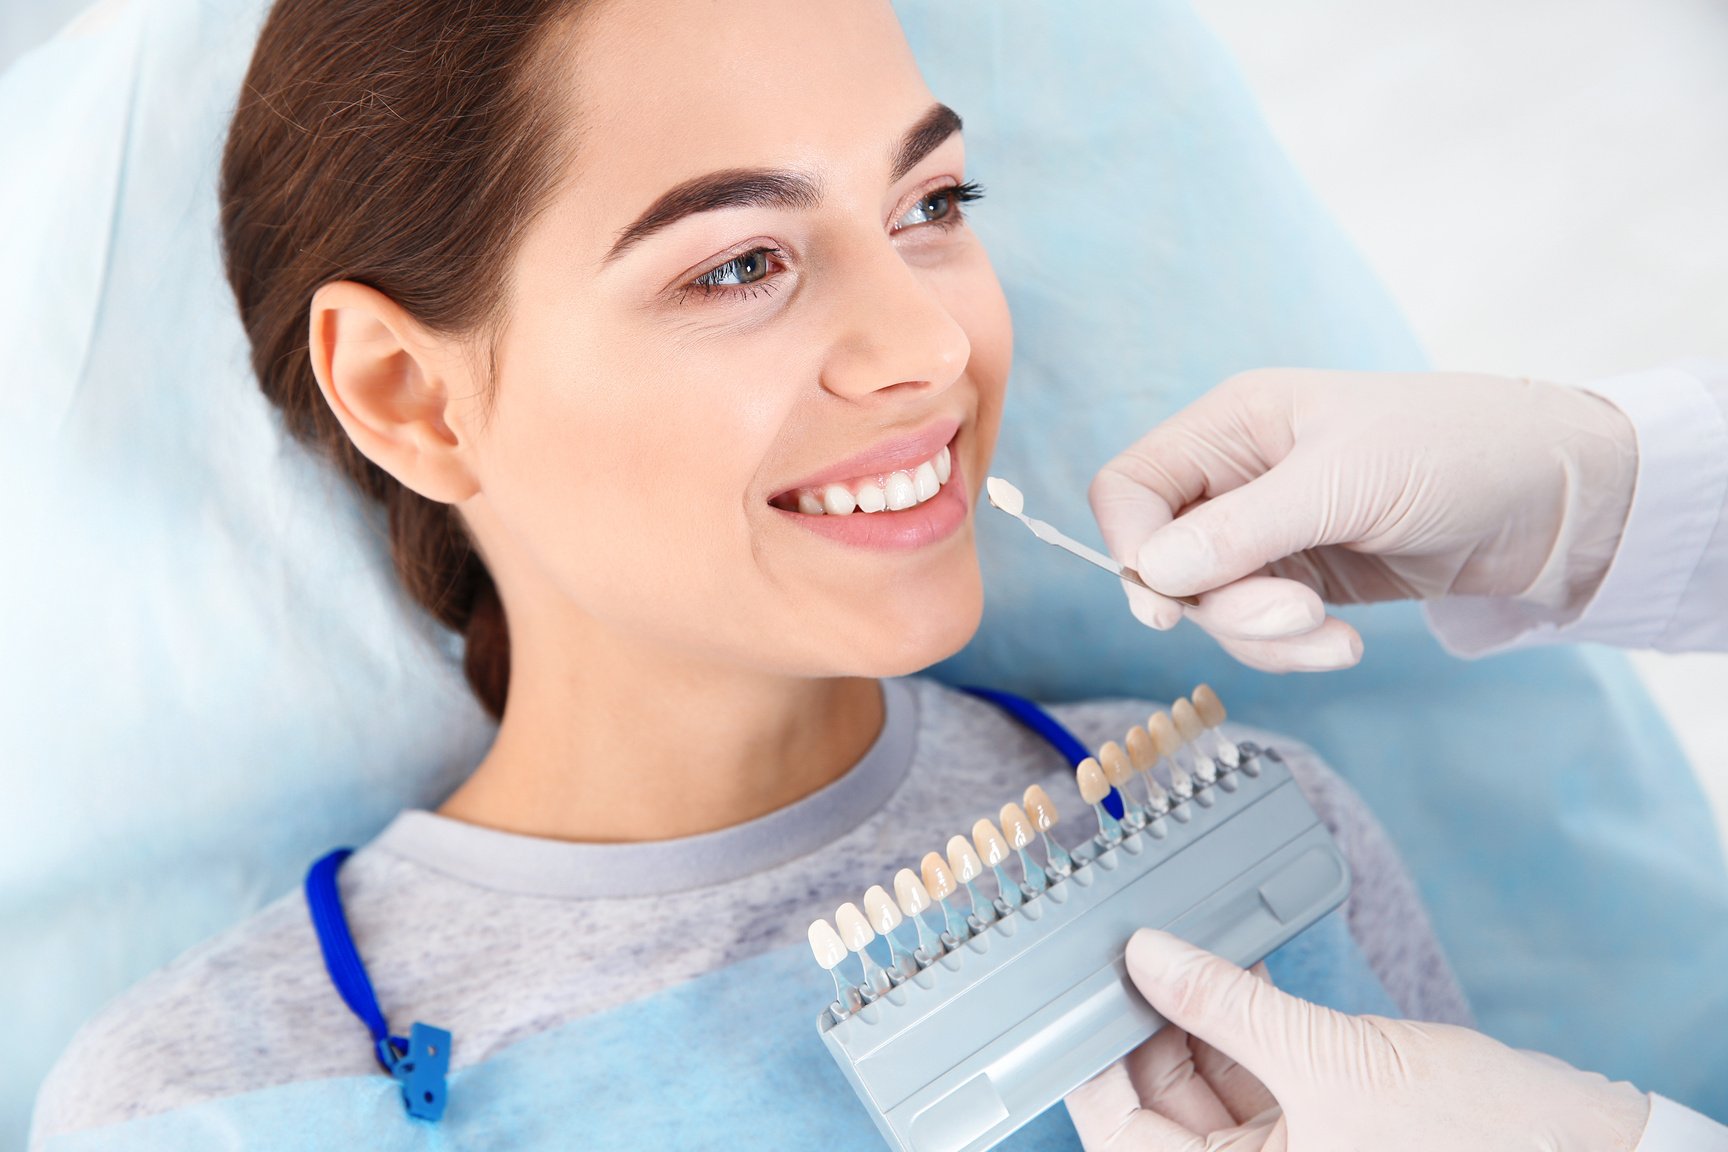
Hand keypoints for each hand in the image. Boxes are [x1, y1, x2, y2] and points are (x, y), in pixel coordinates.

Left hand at [1064, 929, 1649, 1151]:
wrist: (1587, 1146)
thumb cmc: (1475, 1137)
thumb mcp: (1331, 1060)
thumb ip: (1227, 1005)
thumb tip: (1147, 956)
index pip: (1120, 1132)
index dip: (1092, 1060)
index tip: (1077, 990)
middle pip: (1157, 1100)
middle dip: (1143, 1021)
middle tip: (1127, 944)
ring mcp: (1291, 1150)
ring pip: (1204, 1078)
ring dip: (1190, 1009)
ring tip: (1176, 938)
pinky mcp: (1324, 1121)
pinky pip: (1255, 1068)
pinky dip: (1239, 1017)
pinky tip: (1227, 959)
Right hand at [1087, 370, 1636, 670]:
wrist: (1551, 498)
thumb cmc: (1453, 451)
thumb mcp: (1344, 482)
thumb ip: (1242, 530)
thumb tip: (1151, 573)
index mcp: (1232, 425)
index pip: (1130, 489)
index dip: (1128, 546)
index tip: (1164, 604)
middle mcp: (1237, 478)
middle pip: (1166, 563)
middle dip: (1225, 605)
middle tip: (1296, 618)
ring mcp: (1268, 535)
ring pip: (1213, 609)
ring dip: (1265, 637)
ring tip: (1333, 638)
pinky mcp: (1302, 582)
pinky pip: (1261, 633)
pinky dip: (1294, 651)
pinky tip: (1346, 644)